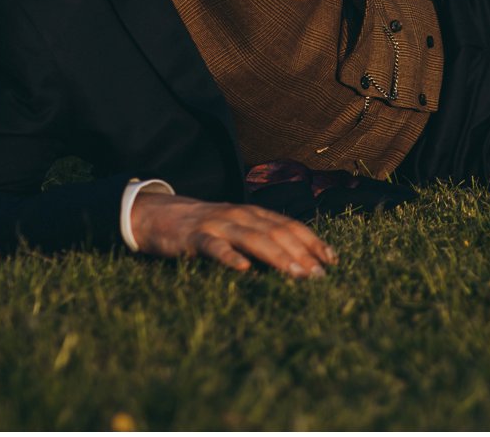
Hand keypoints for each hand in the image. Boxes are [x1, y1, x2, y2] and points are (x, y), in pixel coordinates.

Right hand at [129, 192, 336, 277]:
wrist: (157, 215)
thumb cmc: (204, 228)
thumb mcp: (235, 228)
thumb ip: (260, 238)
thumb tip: (294, 260)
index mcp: (253, 214)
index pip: (290, 225)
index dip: (312, 241)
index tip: (332, 260)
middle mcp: (240, 215)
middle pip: (277, 232)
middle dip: (302, 254)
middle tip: (319, 276)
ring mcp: (218, 224)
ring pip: (253, 238)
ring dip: (278, 257)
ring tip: (297, 274)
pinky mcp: (195, 237)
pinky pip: (214, 247)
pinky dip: (229, 257)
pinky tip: (243, 269)